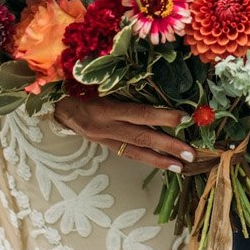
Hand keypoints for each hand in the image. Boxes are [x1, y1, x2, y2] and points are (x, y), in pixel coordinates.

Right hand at [53, 96, 195, 172]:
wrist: (58, 106)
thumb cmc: (81, 89)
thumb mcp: (99, 83)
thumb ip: (125, 87)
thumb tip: (157, 87)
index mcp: (105, 109)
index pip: (139, 114)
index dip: (163, 117)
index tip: (185, 118)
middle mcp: (106, 127)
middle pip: (142, 138)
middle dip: (169, 146)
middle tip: (191, 153)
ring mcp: (106, 139)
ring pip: (137, 152)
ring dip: (162, 160)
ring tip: (182, 166)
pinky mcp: (106, 146)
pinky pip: (129, 154)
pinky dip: (149, 160)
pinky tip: (165, 164)